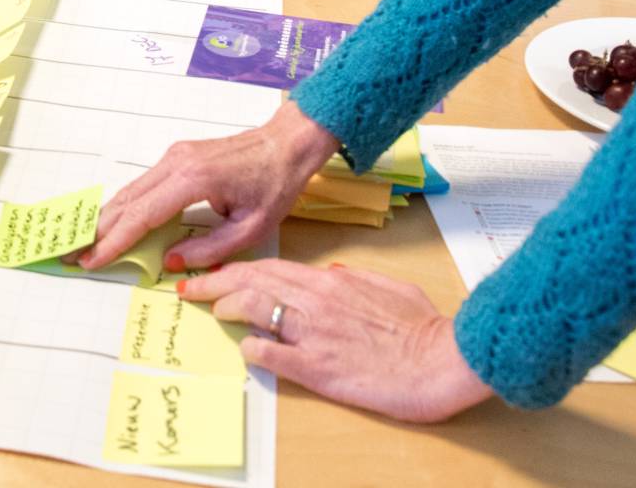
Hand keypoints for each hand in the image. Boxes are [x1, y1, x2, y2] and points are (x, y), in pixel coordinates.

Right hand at [81, 105, 338, 271]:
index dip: (115, 241)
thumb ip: (209, 249)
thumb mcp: (250, 228)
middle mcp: (176, 163)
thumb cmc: (274, 186)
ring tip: (87, 241)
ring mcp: (174, 156)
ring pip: (132, 190)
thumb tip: (169, 262)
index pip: (142, 216)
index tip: (92, 260)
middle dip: (100, 230)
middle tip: (74, 255)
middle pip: (127, 200)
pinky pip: (144, 184)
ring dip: (108, 217)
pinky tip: (114, 222)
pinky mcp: (178, 157)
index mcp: (192, 180)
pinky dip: (125, 205)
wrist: (286, 144)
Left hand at [179, 261, 493, 422]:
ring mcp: (314, 333)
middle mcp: (316, 301)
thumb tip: (329, 273)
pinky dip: (252, 349)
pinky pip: (271, 353)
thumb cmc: (424, 329)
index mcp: (332, 281)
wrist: (445, 360)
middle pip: (252, 282)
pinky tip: (244, 349)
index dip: (237, 269)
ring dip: (225, 308)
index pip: (270, 267)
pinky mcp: (318, 368)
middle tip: (190, 287)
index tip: (215, 273)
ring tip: (209, 310)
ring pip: (254, 308)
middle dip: (215, 282)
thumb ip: (355, 278)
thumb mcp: (388, 288)